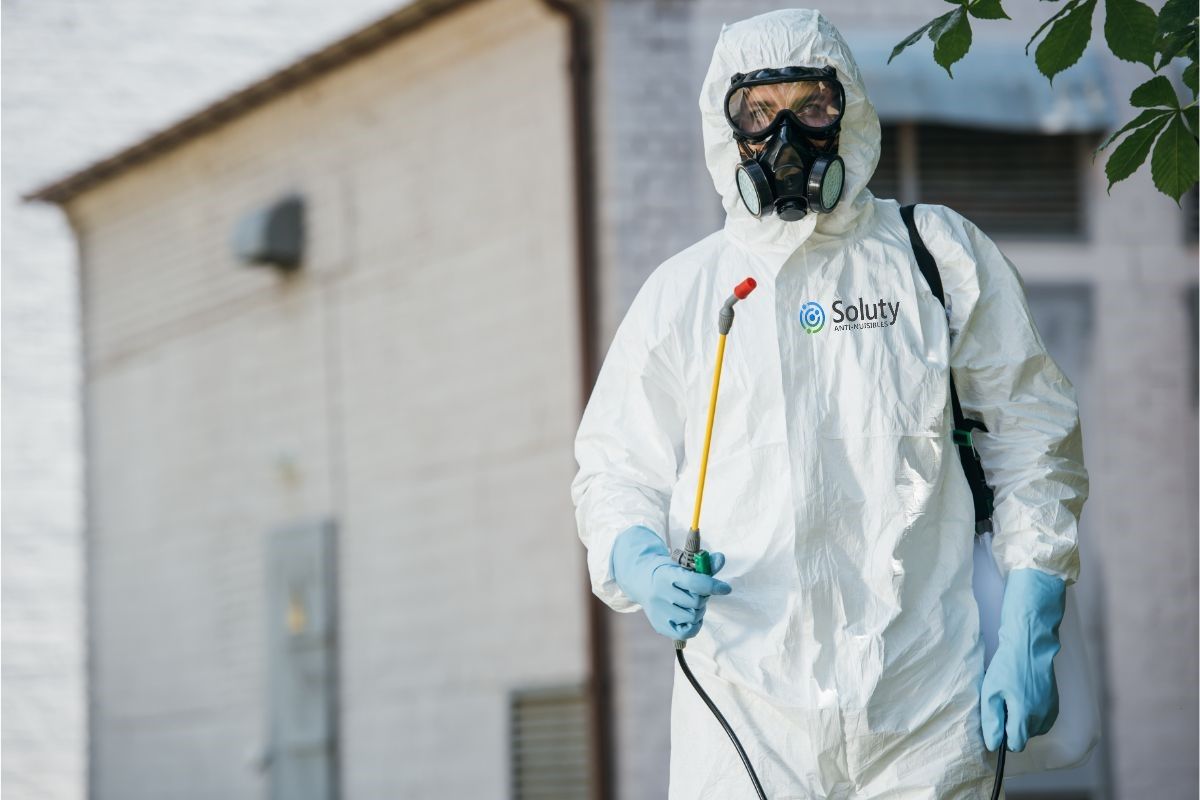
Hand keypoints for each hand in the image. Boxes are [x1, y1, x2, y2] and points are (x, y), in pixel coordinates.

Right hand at [610, 525, 731, 639]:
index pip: (694, 583)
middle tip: (699, 593)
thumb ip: (704, 563)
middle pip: (696, 602)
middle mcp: (660, 594)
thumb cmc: (668, 571)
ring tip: (692, 604)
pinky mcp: (660, 625)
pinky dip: (694, 625)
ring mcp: (659, 611)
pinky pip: (686, 632)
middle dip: (703, 597)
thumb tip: (721, 559)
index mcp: (666, 575)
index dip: (713, 586)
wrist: (641, 581)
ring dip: (699, 611)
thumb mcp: (683, 563)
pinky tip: (691, 617)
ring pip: (693, 617)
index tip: (725, 588)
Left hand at [980, 568, 1066, 751]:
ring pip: (1031, 727)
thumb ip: (992, 722)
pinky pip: (1040, 717)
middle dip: (1010, 724)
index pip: (1014, 745)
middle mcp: (1042, 719)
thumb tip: (993, 745)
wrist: (1030, 644)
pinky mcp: (1054, 703)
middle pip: (1022, 736)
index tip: (994, 721)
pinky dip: (1030, 710)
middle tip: (1001, 700)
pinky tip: (1022, 692)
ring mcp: (1051, 711)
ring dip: (1020, 717)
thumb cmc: (1008, 666)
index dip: (1001, 736)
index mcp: (1025, 719)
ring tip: (1011, 694)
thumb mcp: (991, 692)